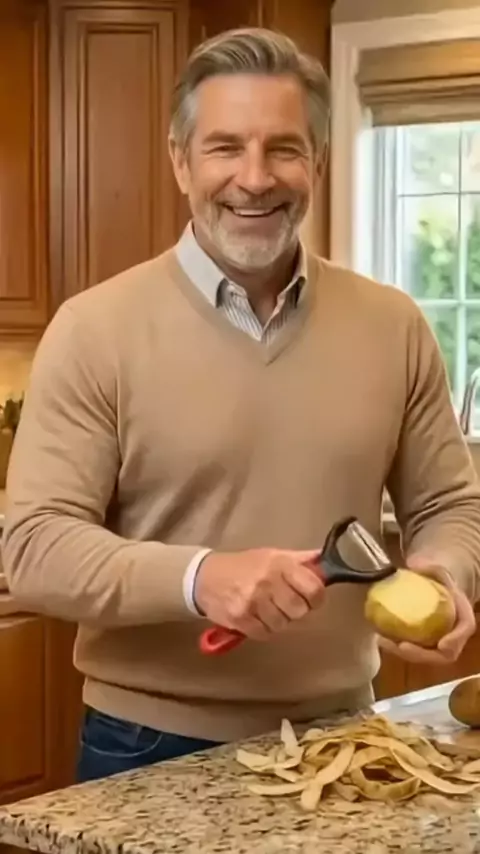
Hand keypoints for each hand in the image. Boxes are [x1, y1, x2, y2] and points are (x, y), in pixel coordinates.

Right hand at [194, 548, 324, 640]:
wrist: (205, 577)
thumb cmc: (244, 566)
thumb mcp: (272, 555)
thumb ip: (300, 560)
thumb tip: (325, 560)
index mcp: (280, 564)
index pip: (314, 588)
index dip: (317, 598)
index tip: (311, 599)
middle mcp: (268, 582)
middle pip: (300, 611)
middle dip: (296, 611)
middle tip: (287, 606)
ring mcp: (253, 601)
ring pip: (283, 625)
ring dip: (279, 621)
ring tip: (269, 611)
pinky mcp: (240, 618)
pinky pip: (265, 634)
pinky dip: (264, 630)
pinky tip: (257, 618)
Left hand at [378, 556, 475, 665]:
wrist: (432, 584)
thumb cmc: (438, 578)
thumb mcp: (437, 568)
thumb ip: (430, 566)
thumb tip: (414, 565)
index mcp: (462, 615)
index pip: (465, 629)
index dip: (455, 640)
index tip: (442, 645)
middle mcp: (452, 634)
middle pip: (443, 654)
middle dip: (422, 654)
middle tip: (401, 646)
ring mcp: (436, 642)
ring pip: (424, 656)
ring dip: (403, 653)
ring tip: (383, 640)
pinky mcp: (420, 644)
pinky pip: (410, 650)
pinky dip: (395, 646)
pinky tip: (379, 636)